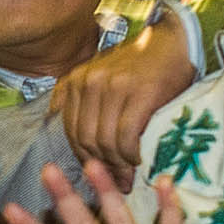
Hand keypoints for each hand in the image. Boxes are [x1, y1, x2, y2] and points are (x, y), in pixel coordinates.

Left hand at [52, 13, 197, 179]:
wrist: (171, 42)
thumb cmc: (137, 65)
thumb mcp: (99, 73)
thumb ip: (78, 95)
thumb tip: (52, 119)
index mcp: (76, 80)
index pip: (72, 131)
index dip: (83, 158)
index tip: (97, 174)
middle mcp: (90, 83)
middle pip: (86, 139)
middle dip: (100, 166)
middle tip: (116, 181)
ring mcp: (114, 88)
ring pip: (105, 141)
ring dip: (117, 164)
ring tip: (127, 175)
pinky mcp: (139, 94)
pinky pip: (126, 135)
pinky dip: (130, 154)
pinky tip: (137, 159)